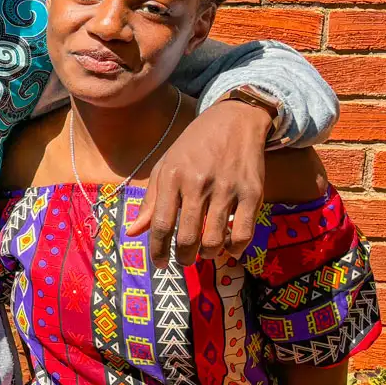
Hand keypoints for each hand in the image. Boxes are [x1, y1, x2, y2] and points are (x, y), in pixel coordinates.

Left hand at [128, 100, 268, 266]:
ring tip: (205, 252)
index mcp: (171, 177)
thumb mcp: (165, 166)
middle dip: (183, 257)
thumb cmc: (193, 146)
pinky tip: (229, 247)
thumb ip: (150, 201)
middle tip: (183, 261)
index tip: (158, 264)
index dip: (157, 250)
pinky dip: (235, 248)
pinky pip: (243, 233)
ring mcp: (227, 188)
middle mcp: (197, 183)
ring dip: (208, 255)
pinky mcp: (252, 192)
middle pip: (186, 236)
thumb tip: (132, 233)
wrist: (234, 120)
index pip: (159, 224)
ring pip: (214, 239)